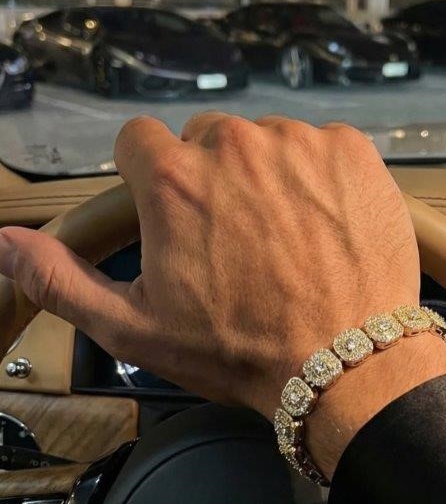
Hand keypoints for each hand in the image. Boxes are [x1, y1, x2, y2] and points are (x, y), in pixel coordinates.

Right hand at [0, 113, 445, 474]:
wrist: (344, 364)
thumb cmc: (238, 350)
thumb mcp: (133, 327)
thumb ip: (60, 278)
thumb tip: (3, 242)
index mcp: (172, 178)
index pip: (140, 143)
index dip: (154, 183)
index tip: (178, 219)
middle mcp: (234, 144)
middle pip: (205, 140)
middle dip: (211, 179)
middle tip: (236, 239)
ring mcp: (300, 142)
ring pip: (265, 142)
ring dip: (267, 177)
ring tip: (285, 238)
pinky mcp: (352, 152)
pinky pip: (321, 146)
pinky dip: (319, 176)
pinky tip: (324, 224)